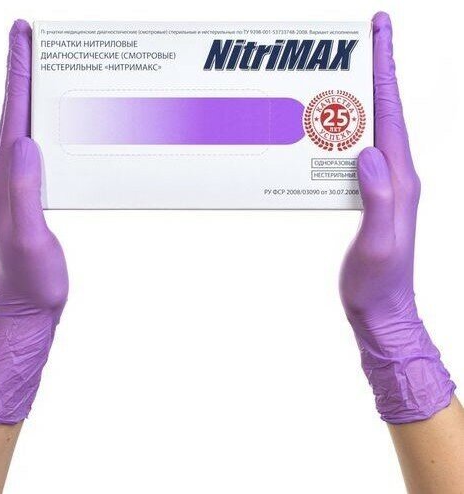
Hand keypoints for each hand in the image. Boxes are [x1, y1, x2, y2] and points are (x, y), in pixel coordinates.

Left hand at [0, 20, 67, 423]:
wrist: (27, 306)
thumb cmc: (28, 277)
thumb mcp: (26, 235)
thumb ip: (22, 190)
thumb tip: (25, 143)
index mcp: (4, 177)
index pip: (11, 114)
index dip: (17, 72)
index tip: (22, 35)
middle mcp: (6, 175)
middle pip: (15, 112)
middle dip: (22, 72)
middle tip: (33, 40)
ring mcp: (19, 186)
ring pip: (27, 129)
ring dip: (34, 97)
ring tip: (46, 72)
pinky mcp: (33, 197)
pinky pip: (41, 152)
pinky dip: (48, 127)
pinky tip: (59, 126)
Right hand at [339, 12, 453, 422]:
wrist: (383, 310)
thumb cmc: (380, 283)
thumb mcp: (381, 244)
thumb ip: (378, 198)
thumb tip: (370, 153)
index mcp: (400, 180)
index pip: (392, 115)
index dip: (387, 70)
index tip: (381, 32)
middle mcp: (397, 176)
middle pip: (385, 113)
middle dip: (376, 70)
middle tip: (361, 39)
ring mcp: (384, 186)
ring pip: (371, 130)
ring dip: (360, 98)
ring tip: (343, 73)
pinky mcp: (370, 198)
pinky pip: (358, 154)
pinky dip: (346, 132)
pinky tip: (331, 130)